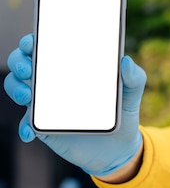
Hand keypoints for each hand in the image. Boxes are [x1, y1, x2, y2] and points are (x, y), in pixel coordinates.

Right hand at [4, 34, 144, 175]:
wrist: (118, 147)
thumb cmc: (122, 110)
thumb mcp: (131, 92)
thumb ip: (133, 76)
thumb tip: (125, 61)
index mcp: (72, 65)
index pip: (47, 45)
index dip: (34, 40)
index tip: (33, 41)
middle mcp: (54, 80)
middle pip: (24, 63)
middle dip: (18, 61)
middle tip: (28, 69)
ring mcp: (46, 102)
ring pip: (17, 88)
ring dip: (16, 89)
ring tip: (29, 97)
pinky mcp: (43, 125)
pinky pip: (26, 123)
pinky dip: (25, 126)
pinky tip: (30, 132)